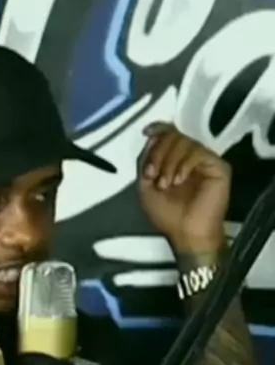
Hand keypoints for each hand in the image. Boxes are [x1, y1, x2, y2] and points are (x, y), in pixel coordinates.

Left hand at [139, 123, 230, 252]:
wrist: (187, 234)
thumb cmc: (168, 216)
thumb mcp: (146, 187)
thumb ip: (147, 162)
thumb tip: (151, 138)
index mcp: (175, 160)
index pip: (169, 135)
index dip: (158, 130)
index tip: (147, 132)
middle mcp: (190, 157)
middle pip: (174, 136)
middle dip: (159, 153)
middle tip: (153, 174)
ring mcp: (205, 161)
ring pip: (185, 142)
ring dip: (169, 161)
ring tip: (166, 183)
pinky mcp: (218, 167)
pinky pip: (198, 152)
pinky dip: (184, 164)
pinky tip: (179, 180)